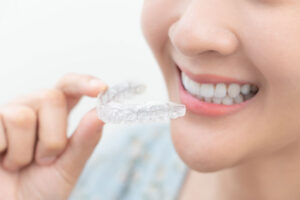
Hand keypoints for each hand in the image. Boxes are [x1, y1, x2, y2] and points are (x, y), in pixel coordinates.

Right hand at [0, 73, 107, 199]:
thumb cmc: (40, 189)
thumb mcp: (68, 166)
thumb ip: (85, 140)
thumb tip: (102, 113)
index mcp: (55, 115)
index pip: (69, 87)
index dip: (84, 83)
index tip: (102, 89)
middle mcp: (31, 108)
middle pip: (51, 97)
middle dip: (52, 137)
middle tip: (44, 160)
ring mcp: (6, 115)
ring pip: (23, 116)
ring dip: (25, 152)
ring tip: (19, 165)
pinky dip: (5, 153)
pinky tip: (1, 160)